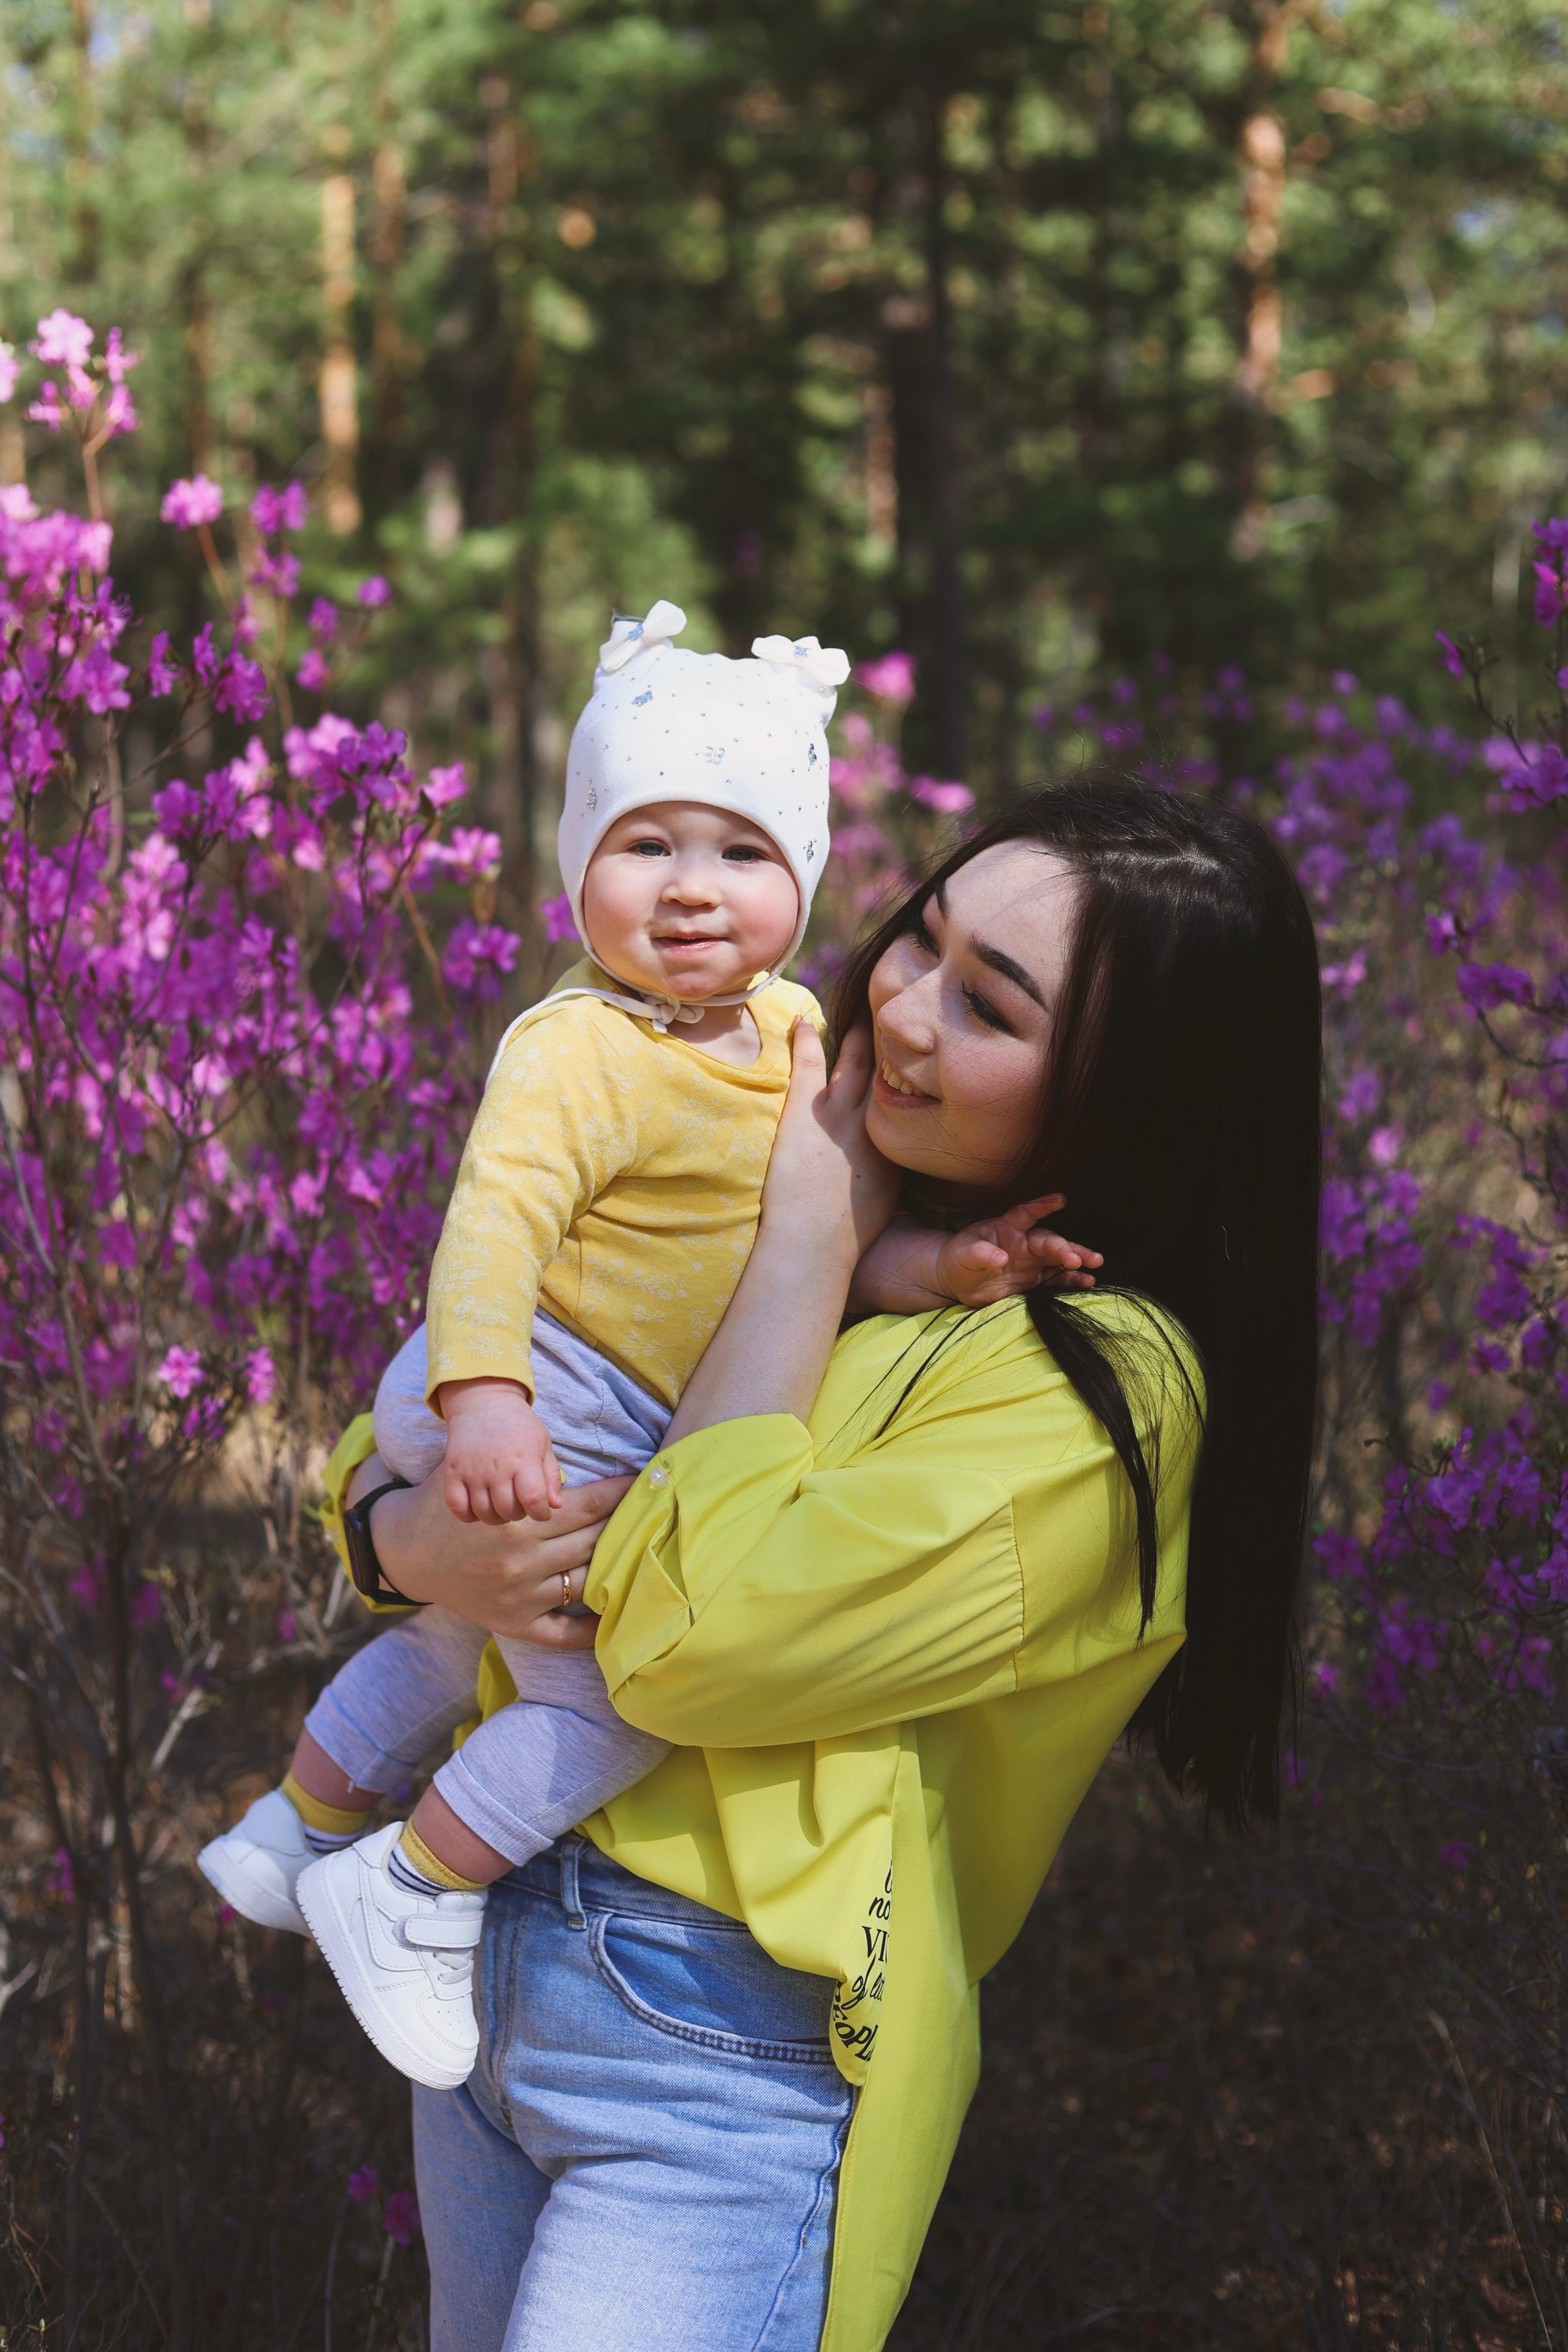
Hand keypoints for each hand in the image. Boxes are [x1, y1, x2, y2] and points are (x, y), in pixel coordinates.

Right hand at [366, 1466, 635, 1645]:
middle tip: (649, 1512)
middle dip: (623, 1523)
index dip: (621, 1493)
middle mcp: (521, 1563)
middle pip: (593, 1541)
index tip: (643, 1484)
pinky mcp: (514, 1624)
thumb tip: (581, 1475)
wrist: (407, 1551)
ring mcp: (519, 1598)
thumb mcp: (483, 1480)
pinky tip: (615, 1613)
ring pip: (586, 1580)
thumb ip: (529, 1479)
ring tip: (639, 1550)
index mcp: (517, 1523)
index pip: (589, 1506)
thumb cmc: (451, 1507)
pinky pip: (563, 1634)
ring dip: (614, 1564)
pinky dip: (592, 1630)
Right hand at [438, 1376, 561, 1524]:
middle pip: (508, 1511)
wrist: (483, 1403)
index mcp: (524, 1458)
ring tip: (500, 1503)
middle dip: (519, 1513)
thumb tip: (554, 1506)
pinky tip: (478, 1505)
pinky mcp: (452, 1472)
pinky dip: (468, 1515)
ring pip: (484, 1513)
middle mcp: (497, 1467)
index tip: (541, 1510)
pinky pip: (458, 1508)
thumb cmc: (519, 1425)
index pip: (534, 1500)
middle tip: (519, 1502)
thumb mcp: (543, 1443)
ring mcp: (472, 1471)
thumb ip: (551, 1476)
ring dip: (496, 1516)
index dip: (541, 1513)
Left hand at [759, 1019, 900, 1267]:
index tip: (918, 1053)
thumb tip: (886, 1164)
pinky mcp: (806, 1116)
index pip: (909, 1100)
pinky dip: (804, 1041)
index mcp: (897, 1147)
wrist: (814, 1245)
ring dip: (858, 1034)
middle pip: (889, 1073)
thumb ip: (887, 1173)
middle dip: (895, 1044)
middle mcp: (876, 1125)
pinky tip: (802, 1020)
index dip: (912, 1074)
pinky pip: (809, 1067)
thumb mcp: (883, 1202)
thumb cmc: (846, 1237)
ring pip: (855, 1063)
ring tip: (863, 1007)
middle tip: (897, 1014)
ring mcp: (841, 1117)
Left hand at [934, 1195, 1102, 1305]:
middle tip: (1078, 1258)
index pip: (1026, 1213)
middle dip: (1065, 1248)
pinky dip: (1072, 1280)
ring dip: (1077, 1259)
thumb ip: (980, 1253)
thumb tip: (1000, 1257)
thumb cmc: (958, 1259)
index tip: (1060, 1199)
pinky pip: (1056, 1278)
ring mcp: (1031, 1261)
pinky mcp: (1033, 1280)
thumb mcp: (964, 1254)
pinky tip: (1088, 1282)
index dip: (1042, 1205)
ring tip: (1095, 1264)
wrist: (956, 1281)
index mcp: (1007, 1228)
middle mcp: (1024, 1242)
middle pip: (1048, 1241)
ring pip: (1058, 1258)